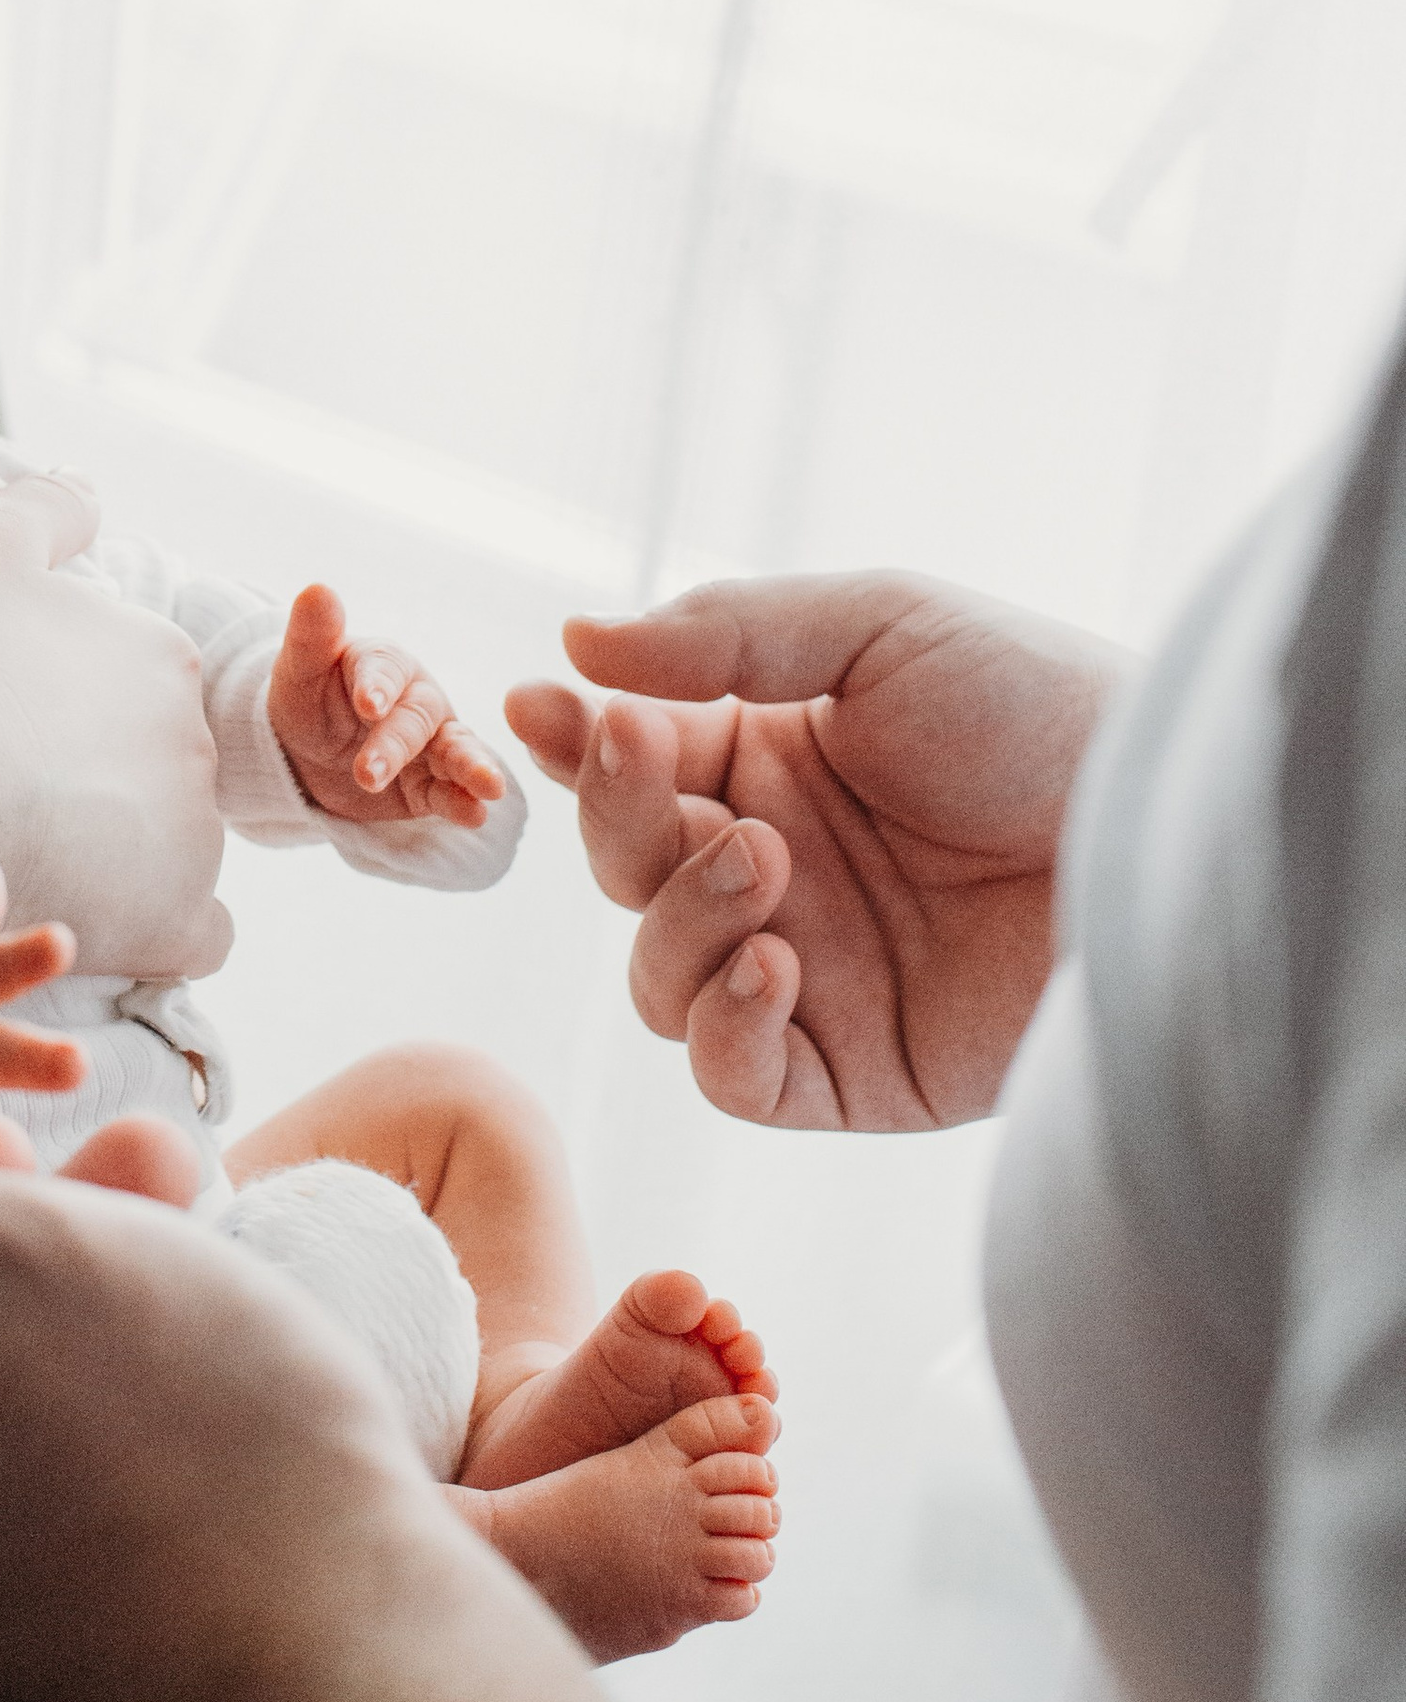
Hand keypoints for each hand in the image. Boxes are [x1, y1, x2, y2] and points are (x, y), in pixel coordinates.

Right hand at [0, 467, 232, 982]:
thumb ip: (48, 510)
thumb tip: (92, 492)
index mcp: (165, 656)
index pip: (142, 690)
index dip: (79, 716)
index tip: (19, 734)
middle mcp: (201, 740)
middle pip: (163, 766)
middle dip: (111, 784)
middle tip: (19, 798)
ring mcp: (198, 835)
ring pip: (179, 845)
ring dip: (130, 856)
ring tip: (40, 860)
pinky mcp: (178, 920)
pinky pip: (196, 931)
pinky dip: (159, 928)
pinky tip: (96, 915)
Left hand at [269, 584, 505, 828]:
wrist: (306, 752)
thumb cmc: (308, 697)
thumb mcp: (300, 668)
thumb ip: (313, 634)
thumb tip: (317, 588)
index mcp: (386, 663)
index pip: (385, 671)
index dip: (377, 686)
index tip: (367, 704)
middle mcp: (416, 699)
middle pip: (415, 720)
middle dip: (395, 746)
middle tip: (365, 775)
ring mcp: (428, 744)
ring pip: (454, 751)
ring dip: (471, 768)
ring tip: (490, 788)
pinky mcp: (429, 785)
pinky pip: (447, 793)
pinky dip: (463, 803)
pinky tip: (477, 814)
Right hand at [505, 573, 1128, 1128]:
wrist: (1160, 828)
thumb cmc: (1041, 706)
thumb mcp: (880, 625)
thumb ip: (723, 633)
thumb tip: (576, 645)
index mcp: (768, 761)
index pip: (628, 763)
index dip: (574, 742)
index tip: (541, 707)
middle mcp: (774, 871)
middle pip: (621, 870)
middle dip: (617, 816)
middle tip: (652, 759)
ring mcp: (806, 976)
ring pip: (655, 979)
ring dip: (677, 919)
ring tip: (764, 862)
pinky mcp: (851, 1071)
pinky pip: (730, 1076)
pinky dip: (723, 1026)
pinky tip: (776, 963)